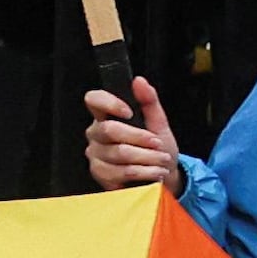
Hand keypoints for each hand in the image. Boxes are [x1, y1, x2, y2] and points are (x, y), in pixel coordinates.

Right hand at [83, 75, 179, 193]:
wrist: (163, 176)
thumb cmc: (158, 148)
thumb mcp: (158, 123)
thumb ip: (149, 101)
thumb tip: (139, 81)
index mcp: (106, 116)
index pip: (93, 100)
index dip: (109, 103)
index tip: (129, 112)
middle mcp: (96, 134)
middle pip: (110, 130)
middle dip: (139, 138)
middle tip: (158, 144)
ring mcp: (95, 154)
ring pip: (119, 153)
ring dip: (147, 157)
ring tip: (161, 160)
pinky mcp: (100, 174)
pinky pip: (121, 172)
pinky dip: (143, 172)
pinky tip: (154, 172)